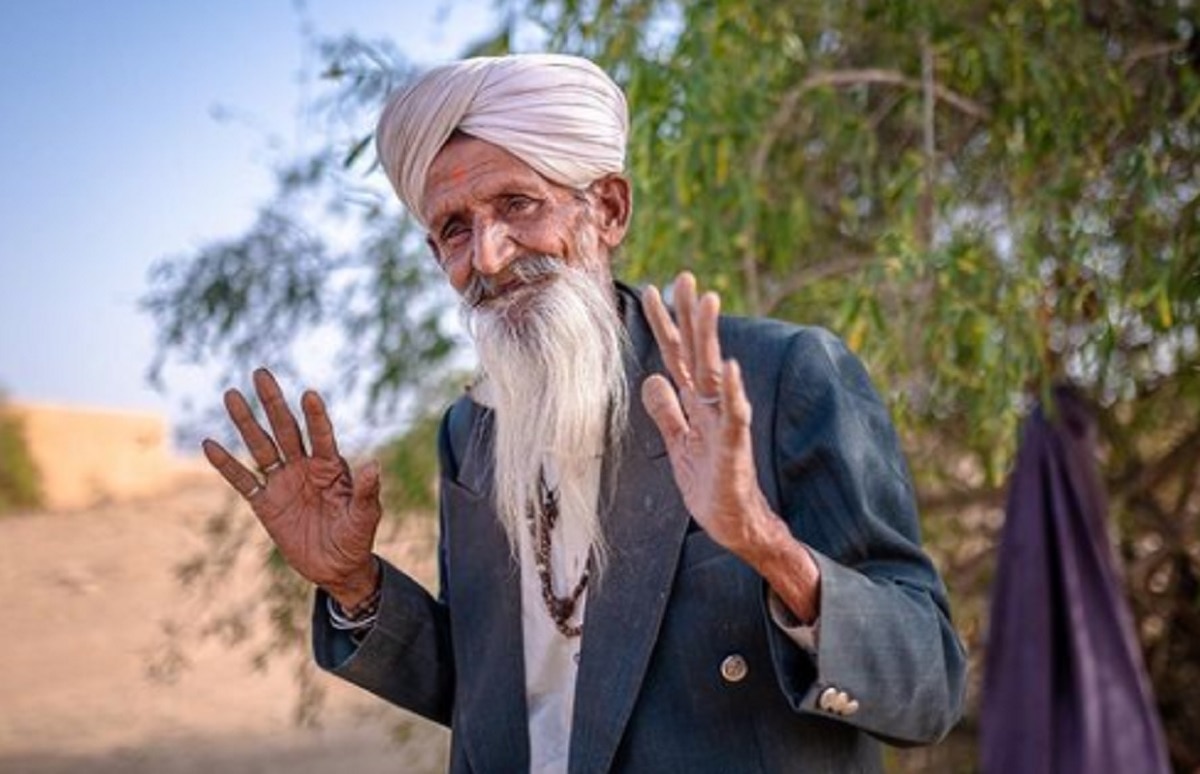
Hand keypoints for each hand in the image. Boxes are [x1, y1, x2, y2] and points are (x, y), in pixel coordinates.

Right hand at [201, 368, 382, 608]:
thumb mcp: (366, 516)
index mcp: (331, 466)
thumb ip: (367, 492)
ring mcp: (283, 482)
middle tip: (261, 373)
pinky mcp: (265, 503)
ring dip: (246, 422)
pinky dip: (226, 464)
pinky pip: (242, 480)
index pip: (322, 435)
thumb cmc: (357, 537)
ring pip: (261, 446)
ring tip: (232, 395)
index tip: (309, 394)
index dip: (316, 417)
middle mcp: (305, 467)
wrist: (337, 567)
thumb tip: (374, 464)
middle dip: (273, 402)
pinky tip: (210, 444)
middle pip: (286, 429)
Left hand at [642, 274, 820, 621]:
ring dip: (711, 337)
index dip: (663, 325)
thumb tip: (651, 378)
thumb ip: (666, 412)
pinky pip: (734, 415)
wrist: (736, 526)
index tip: (651, 290)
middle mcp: (711, 406)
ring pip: (716, 372)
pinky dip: (733, 391)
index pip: (676, 356)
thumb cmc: (711, 486)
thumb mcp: (678, 445)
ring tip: (708, 301)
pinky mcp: (735, 447)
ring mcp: (724, 423)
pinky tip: (731, 366)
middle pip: (696, 353)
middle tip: (683, 276)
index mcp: (695, 405)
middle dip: (689, 315)